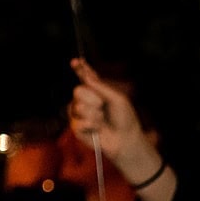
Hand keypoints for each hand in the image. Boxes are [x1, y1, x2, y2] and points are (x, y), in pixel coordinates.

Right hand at [68, 57, 156, 180]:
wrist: (124, 139)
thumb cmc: (124, 118)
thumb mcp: (117, 98)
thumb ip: (101, 87)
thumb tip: (85, 77)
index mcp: (97, 90)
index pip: (86, 77)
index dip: (80, 68)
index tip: (75, 61)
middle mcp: (86, 100)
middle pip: (77, 90)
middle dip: (91, 98)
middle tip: (102, 106)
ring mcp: (80, 114)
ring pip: (76, 106)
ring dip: (93, 114)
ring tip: (102, 120)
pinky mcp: (77, 127)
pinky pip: (78, 122)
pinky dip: (91, 125)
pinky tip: (97, 130)